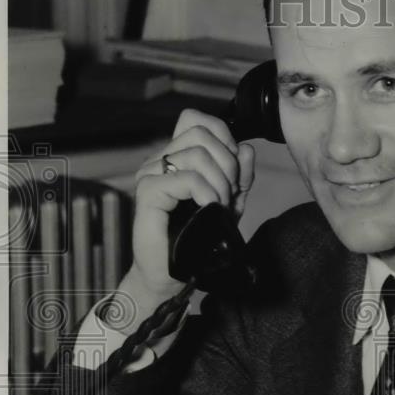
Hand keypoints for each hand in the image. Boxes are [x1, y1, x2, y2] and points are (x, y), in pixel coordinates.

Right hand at [127, 109, 254, 305]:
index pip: (197, 120)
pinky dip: (206, 192)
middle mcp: (160, 160)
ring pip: (196, 152)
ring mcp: (151, 174)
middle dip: (227, 162)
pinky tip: (209, 209)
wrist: (172, 274)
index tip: (233, 171)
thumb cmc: (197, 241)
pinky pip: (187, 178)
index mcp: (176, 158)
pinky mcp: (148, 191)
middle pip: (201, 133)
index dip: (223, 137)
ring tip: (219, 205)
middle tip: (230, 194)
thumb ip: (240, 177)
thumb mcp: (229, 205)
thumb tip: (246, 148)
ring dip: (219, 181)